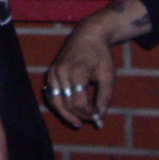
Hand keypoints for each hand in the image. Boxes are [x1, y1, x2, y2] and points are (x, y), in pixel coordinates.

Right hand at [44, 0, 148, 127]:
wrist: (87, 35)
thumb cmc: (100, 55)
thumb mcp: (108, 75)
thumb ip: (105, 96)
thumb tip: (100, 115)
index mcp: (77, 72)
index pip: (78, 102)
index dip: (88, 113)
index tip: (98, 116)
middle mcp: (61, 73)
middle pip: (66, 103)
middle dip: (80, 115)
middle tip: (91, 120)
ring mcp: (53, 73)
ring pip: (55, 101)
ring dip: (66, 114)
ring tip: (77, 123)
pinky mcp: (50, 73)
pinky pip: (51, 94)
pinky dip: (58, 105)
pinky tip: (67, 111)